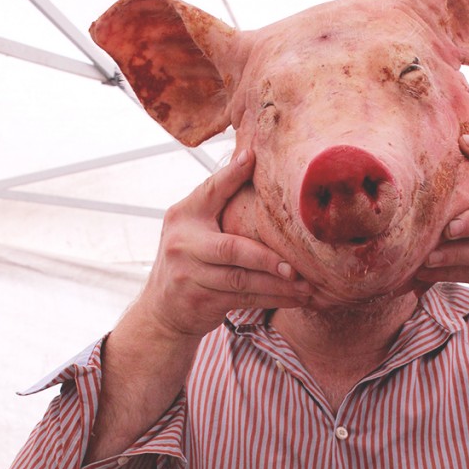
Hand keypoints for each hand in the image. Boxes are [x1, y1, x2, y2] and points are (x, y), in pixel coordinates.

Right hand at [139, 148, 312, 339]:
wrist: (163, 310)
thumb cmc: (190, 261)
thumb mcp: (193, 228)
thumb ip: (217, 203)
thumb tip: (251, 158)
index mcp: (183, 216)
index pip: (210, 191)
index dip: (231, 175)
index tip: (253, 158)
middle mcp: (183, 243)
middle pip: (231, 248)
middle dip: (267, 258)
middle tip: (296, 266)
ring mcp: (189, 275)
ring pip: (242, 279)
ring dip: (277, 285)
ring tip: (305, 286)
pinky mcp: (201, 300)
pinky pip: (244, 299)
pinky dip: (271, 299)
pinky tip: (294, 298)